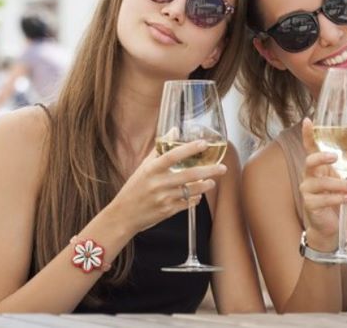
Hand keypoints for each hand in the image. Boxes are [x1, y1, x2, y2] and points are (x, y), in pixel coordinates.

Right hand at [109, 140, 226, 233]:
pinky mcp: (167, 211)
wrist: (123, 215)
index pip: (172, 155)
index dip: (189, 148)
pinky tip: (198, 195)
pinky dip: (195, 199)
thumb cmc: (134, 189)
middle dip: (209, 171)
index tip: (203, 143)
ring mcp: (163, 198)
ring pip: (191, 191)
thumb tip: (174, 130)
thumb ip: (159, 150)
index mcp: (151, 170)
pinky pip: (186, 204)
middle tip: (222, 168)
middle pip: (188, 175)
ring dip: (204, 186)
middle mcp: (158, 183)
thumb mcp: (143, 167)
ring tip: (212, 182)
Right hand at [300, 118, 346, 250]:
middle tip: (335, 156)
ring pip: (322, 183)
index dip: (308, 134)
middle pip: (309, 161)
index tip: (308, 121)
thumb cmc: (336, 198)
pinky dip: (339, 198)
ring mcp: (308, 190)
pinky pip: (324, 199)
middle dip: (321, 157)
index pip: (310, 148)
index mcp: (317, 167)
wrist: (329, 226)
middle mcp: (309, 176)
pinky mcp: (310, 204)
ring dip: (340, 185)